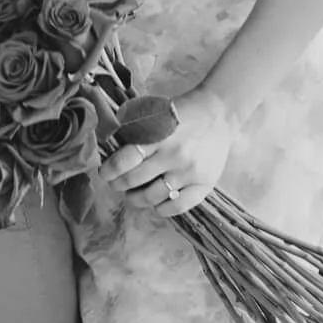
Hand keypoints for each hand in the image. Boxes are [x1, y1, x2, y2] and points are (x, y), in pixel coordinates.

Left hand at [98, 87, 241, 217]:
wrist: (218, 114)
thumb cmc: (181, 112)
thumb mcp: (155, 114)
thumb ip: (134, 130)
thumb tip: (109, 146)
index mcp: (158, 137)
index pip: (125, 160)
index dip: (110, 170)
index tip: (104, 174)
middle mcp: (173, 156)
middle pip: (136, 180)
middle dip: (119, 185)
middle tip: (115, 184)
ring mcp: (190, 172)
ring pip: (154, 196)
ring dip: (136, 199)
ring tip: (131, 195)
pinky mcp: (205, 184)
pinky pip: (179, 206)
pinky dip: (162, 210)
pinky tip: (155, 205)